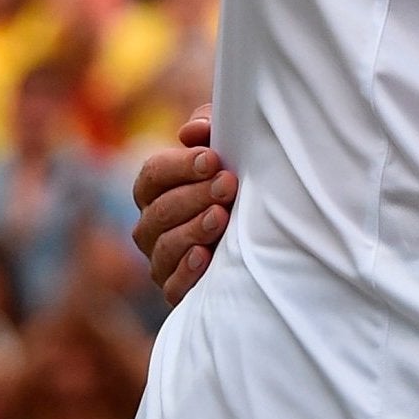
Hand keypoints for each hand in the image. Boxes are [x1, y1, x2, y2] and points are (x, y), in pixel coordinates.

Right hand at [131, 105, 235, 303]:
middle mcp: (152, 226)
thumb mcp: (229, 146)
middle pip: (159, 211)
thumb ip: (209, 129)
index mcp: (158, 190)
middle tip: (228, 185)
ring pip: (164, 247)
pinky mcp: (177, 290)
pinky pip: (172, 286)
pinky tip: (205, 256)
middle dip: (194, 196)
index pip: (152, 176)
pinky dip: (187, 272)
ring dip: (192, 230)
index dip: (178, 166)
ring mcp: (162, 259)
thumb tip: (192, 132)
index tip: (211, 159)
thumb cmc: (240, 178)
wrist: (267, 234)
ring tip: (221, 217)